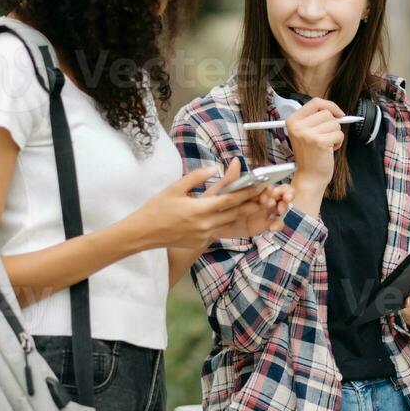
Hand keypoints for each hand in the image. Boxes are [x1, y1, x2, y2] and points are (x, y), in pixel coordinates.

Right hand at [135, 163, 275, 250]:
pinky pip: (219, 231)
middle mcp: (205, 225)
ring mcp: (204, 236)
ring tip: (256, 204)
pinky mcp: (201, 243)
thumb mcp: (175, 188)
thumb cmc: (157, 208)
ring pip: (230, 224)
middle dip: (252, 204)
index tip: (260, 185)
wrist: (143, 234)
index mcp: (200, 209)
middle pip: (236, 213)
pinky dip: (229, 223)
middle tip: (266, 195)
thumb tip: (216, 167)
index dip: (247, 192)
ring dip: (243, 214)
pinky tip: (234, 215)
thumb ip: (196, 177)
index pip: (230, 199)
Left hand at [212, 180, 293, 239]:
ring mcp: (265, 212)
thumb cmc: (217, 202)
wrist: (211, 222)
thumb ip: (231, 178)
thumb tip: (236, 160)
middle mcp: (264, 198)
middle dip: (288, 195)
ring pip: (282, 208)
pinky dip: (278, 224)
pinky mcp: (263, 225)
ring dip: (284, 208)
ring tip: (278, 211)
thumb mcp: (223, 190)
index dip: (274, 187)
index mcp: (257, 188)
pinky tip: (272, 227)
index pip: (273, 183)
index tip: (267, 192)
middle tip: (284, 200)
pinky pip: (276, 223)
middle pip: (283, 194)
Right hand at [284, 98, 344, 199]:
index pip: (315, 102)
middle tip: (324, 138)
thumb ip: (317, 119)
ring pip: (334, 124)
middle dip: (332, 125)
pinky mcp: (319, 142)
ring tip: (325, 145)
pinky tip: (329, 150)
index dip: (330, 106)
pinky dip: (338, 143)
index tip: (338, 113)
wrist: (309, 176)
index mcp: (293, 120)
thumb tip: (337, 112)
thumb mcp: (306, 132)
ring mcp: (307, 134)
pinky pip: (339, 134)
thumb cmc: (310, 156)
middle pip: (327, 113)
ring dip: (335, 135)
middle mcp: (298, 126)